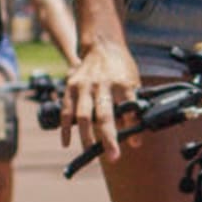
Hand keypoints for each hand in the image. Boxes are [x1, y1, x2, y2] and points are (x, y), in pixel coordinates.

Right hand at [60, 39, 140, 159]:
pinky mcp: (71, 86)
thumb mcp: (134, 84)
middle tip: (113, 157)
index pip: (129, 106)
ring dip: (86, 136)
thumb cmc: (121, 69)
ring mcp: (85, 85)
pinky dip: (65, 128)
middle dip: (108, 137)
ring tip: (88, 152)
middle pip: (105, 114)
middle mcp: (103, 84)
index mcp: (123, 82)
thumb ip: (134, 111)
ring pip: (83, 115)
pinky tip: (66, 142)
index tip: (135, 142)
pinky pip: (66, 110)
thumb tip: (135, 141)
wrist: (102, 44)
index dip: (132, 124)